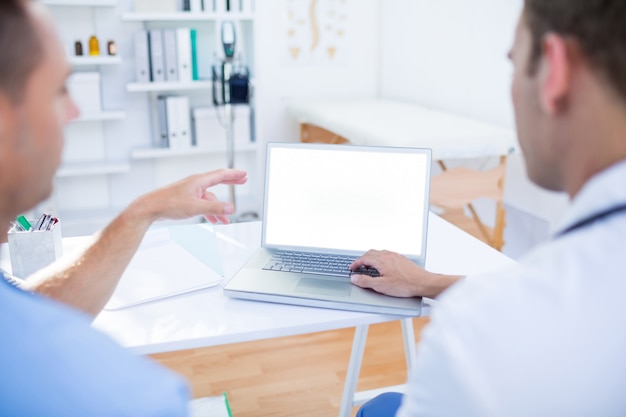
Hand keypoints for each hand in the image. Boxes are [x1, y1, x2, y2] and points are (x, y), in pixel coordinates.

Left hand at [132, 169, 247, 224]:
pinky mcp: (186, 200)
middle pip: (217, 181)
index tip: (244, 174)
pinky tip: (213, 220)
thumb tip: (230, 208)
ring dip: (219, 207)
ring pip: (210, 198)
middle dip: (230, 183)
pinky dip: (209, 212)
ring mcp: (190, 192)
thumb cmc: (168, 203)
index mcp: (198, 181)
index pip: (221, 174)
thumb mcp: (195, 207)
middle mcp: (195, 184)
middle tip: (242, 181)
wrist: (150, 208)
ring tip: (227, 217)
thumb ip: (214, 208)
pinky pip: (203, 204)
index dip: (234, 174)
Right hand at [350, 250, 461, 298]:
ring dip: (372, 258)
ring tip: (370, 266)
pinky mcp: (402, 259)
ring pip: (380, 253)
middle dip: (363, 259)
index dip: (356, 263)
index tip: (352, 268)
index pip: (364, 258)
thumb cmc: (405, 284)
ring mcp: (396, 256)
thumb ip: (366, 281)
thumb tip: (355, 278)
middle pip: (371, 253)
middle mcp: (388, 255)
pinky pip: (388, 255)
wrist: (423, 283)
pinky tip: (384, 266)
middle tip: (359, 266)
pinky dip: (381, 259)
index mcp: (382, 260)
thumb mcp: (381, 286)